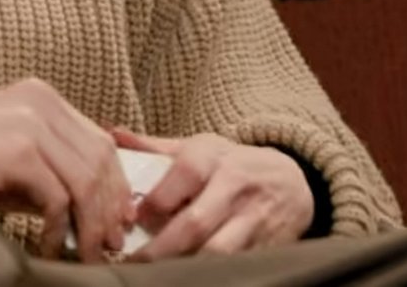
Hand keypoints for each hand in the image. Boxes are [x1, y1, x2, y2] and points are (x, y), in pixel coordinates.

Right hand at [0, 78, 132, 262]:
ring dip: (90, 225)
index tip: (119, 221)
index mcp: (43, 97)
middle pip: (100, 161)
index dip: (116, 185)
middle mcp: (41, 102)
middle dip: (109, 209)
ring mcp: (29, 123)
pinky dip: (59, 229)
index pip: (100, 142)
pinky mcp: (16, 151)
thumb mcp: (15, 158)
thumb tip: (100, 212)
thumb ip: (54, 169)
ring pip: (85, 181)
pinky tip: (47, 246)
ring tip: (84, 253)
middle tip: (110, 244)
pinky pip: (57, 198)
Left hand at [111, 128, 313, 260]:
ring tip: (160, 276)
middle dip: (161, 248)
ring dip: (187, 267)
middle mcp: (234, 187)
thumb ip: (156, 147)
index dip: (153, 202)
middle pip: (195, 223)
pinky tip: (191, 278)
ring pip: (218, 252)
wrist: (292, 180)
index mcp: (212, 158)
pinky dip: (214, 274)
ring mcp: (253, 219)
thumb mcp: (200, 148)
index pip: (181, 176)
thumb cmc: (232, 164)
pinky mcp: (268, 245)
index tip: (130, 220)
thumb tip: (114, 134)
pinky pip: (238, 265)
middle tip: (134, 263)